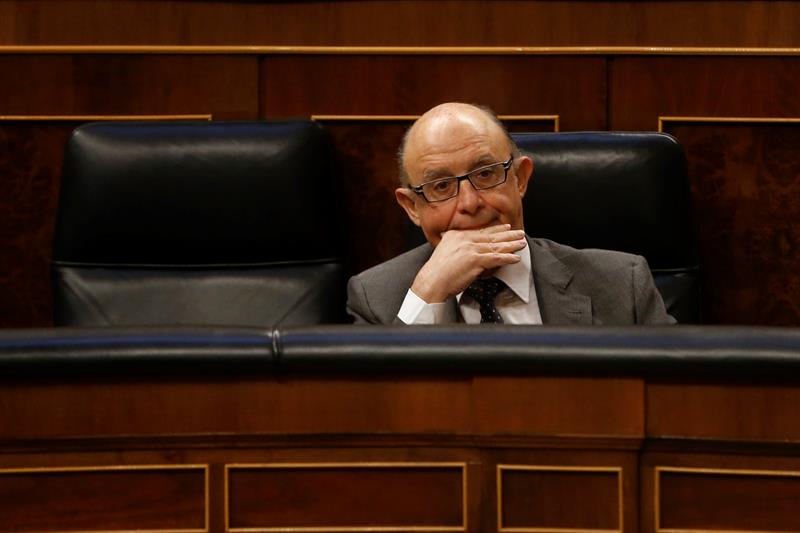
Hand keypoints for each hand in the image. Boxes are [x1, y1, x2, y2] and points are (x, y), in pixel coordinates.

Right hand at [410, 224, 526, 302]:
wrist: (432, 282)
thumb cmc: (437, 273)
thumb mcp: (445, 252)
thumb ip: (455, 247)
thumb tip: (464, 249)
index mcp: (456, 235)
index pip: (480, 231)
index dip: (496, 229)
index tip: (506, 227)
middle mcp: (463, 239)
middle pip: (490, 236)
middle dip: (508, 234)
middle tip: (519, 233)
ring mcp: (470, 249)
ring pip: (495, 246)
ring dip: (511, 245)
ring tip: (522, 243)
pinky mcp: (475, 260)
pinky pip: (496, 258)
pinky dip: (507, 258)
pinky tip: (516, 258)